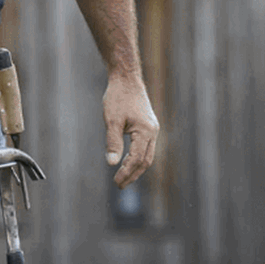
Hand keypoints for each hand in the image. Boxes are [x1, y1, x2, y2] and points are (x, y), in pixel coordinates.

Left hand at [103, 73, 158, 188]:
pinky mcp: (148, 125)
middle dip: (133, 174)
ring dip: (136, 167)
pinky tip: (127, 161)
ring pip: (147, 155)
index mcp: (145, 131)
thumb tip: (112, 164)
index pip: (137, 159)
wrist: (126, 78)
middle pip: (145, 160)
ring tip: (123, 177)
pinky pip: (145, 147)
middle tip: (119, 185)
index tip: (116, 182)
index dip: (127, 172)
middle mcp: (152, 131)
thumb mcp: (112, 120)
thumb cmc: (118, 97)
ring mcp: (152, 128)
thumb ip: (113, 142)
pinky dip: (137, 157)